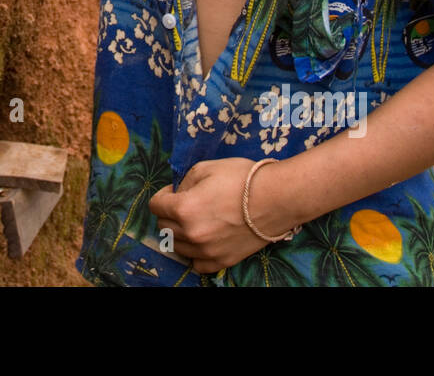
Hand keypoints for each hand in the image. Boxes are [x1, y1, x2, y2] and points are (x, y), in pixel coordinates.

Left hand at [149, 157, 296, 273]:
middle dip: (169, 214)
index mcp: (184, 209)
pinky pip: (197, 264)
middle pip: (164, 227)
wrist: (277, 199)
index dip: (163, 195)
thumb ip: (185, 182)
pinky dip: (195, 253)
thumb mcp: (206, 168)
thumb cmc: (242, 178)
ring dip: (179, 234)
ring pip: (177, 247)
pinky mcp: (222, 261)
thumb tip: (178, 193)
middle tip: (184, 204)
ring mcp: (207, 251)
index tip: (173, 191)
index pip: (156, 206)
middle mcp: (191, 234)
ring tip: (195, 221)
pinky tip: (203, 241)